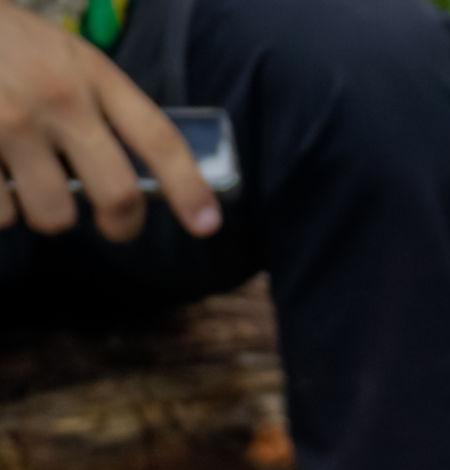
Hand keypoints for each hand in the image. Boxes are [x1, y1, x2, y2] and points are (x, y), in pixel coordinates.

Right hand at [0, 5, 218, 240]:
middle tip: (114, 226)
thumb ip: (99, 105)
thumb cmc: (4, 42)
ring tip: (30, 187)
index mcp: (91, 74)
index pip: (158, 139)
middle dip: (122, 224)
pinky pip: (0, 213)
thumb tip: (131, 179)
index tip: (208, 225)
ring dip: (46, 216)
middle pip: (118, 194)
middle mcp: (58, 99)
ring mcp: (9, 123)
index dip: (190, 188)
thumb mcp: (63, 52)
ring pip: (54, 216)